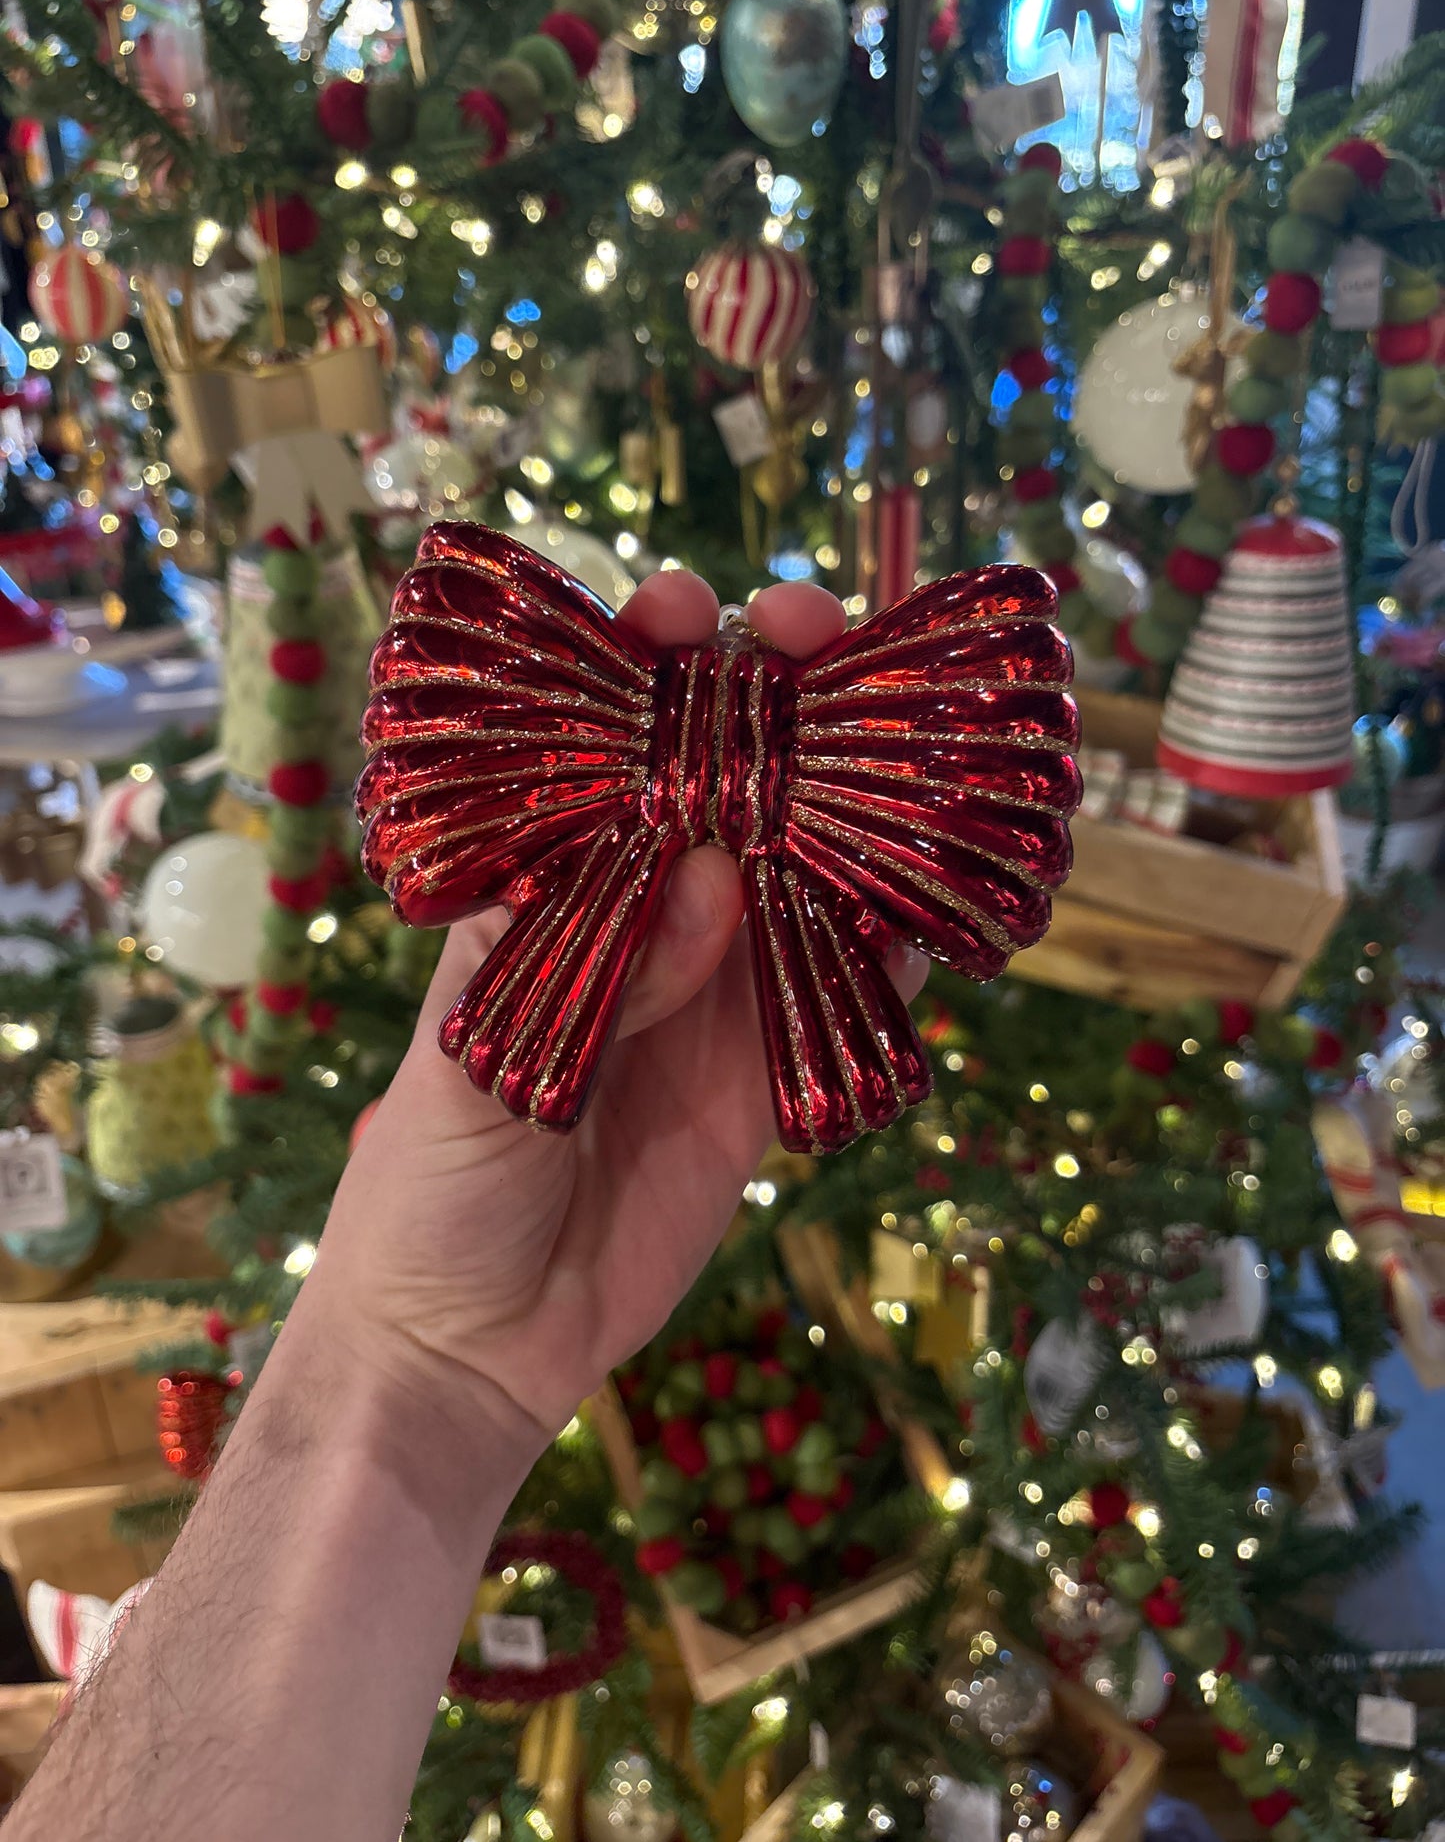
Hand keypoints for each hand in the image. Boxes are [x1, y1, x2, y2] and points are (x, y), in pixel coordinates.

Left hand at [310, 573, 926, 1449]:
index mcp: (547, 888)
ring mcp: (711, 994)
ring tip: (916, 739)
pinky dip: (893, 949)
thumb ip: (585, 963)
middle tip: (819, 634)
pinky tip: (935, 906)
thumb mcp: (474, 1057)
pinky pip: (844, 996)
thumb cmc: (429, 1184)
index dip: (643, 666)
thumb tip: (704, 869)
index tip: (684, 610)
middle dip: (771, 700)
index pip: (601, 747)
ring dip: (855, 804)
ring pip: (800, 872)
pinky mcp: (768, 1077)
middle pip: (719, 782)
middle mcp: (638, 920)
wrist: (472, 1346)